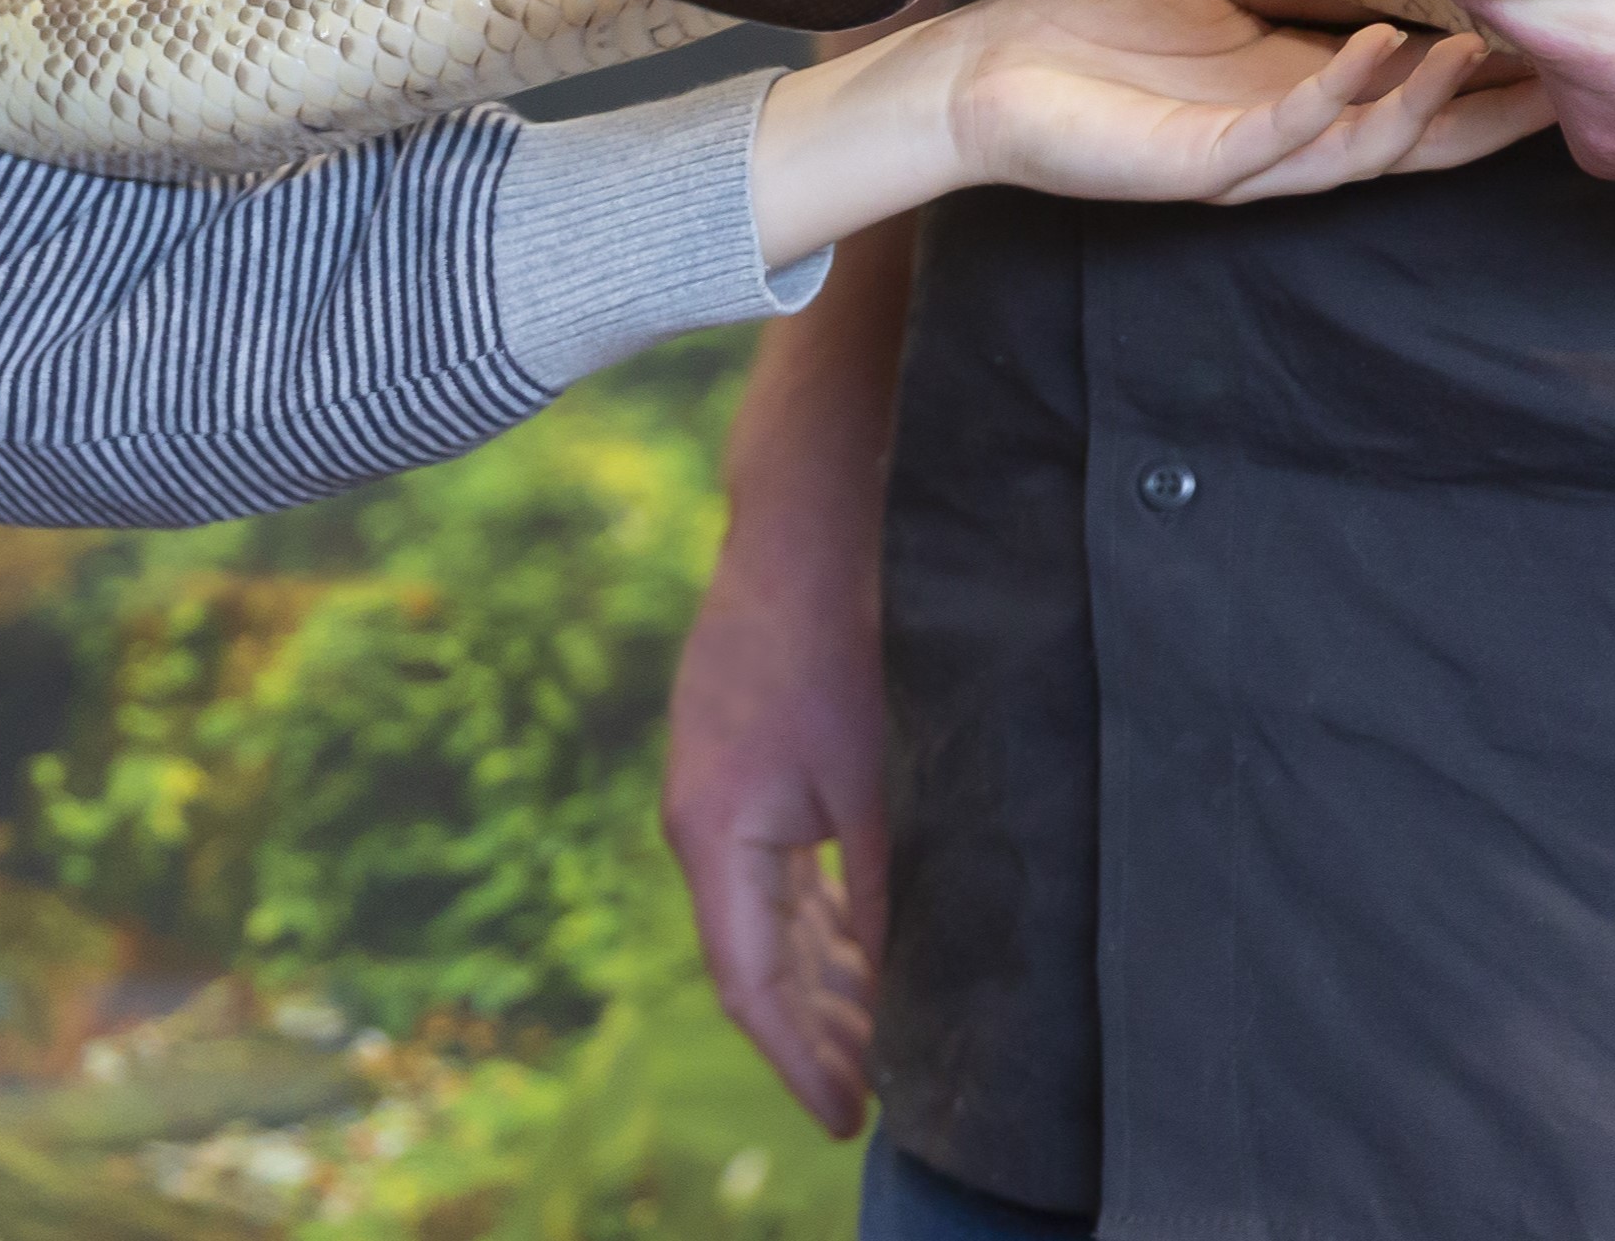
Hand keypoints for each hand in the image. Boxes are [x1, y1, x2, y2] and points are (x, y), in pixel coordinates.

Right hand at [662, 223, 905, 1137]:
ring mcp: (718, 762)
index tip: (855, 1121)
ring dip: (822, 967)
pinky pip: (773, 851)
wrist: (820, 494)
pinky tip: (869, 920)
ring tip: (888, 1027)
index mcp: (714, 829)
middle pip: (753, 950)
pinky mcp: (746, 728)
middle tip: (887, 1090)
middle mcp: (700, 805)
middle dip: (820, 1027)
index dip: (803, 1062)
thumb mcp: (889, 785)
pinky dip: (818, 902)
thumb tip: (914, 1002)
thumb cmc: (854, 631)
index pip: (749, 983)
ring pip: (765, 901)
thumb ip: (896, 901)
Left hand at [752, 0, 1553, 259]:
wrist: (973, 70)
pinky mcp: (1193, 163)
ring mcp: (1242, 152)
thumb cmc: (1078, 21)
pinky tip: (1375, 49)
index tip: (1560, 29)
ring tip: (1483, 50)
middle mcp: (1281, 127)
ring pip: (1365, 147)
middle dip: (1493, 109)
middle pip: (1416, 135)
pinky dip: (1334, 98)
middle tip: (1572, 73)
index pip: (1412, 86)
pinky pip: (1281, 138)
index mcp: (1290, 82)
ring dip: (1429, 103)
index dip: (1486, 68)